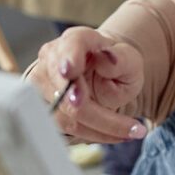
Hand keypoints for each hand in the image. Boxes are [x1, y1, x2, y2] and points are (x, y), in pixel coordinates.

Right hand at [30, 27, 146, 142]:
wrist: (103, 75)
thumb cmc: (116, 65)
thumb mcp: (130, 60)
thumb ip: (121, 59)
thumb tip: (109, 58)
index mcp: (77, 40)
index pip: (69, 46)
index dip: (68, 59)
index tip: (70, 72)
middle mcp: (52, 59)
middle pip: (64, 90)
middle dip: (86, 109)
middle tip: (123, 124)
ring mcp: (42, 83)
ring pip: (64, 115)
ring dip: (99, 128)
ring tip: (132, 131)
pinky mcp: (41, 107)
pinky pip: (64, 128)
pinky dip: (91, 134)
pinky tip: (114, 134)